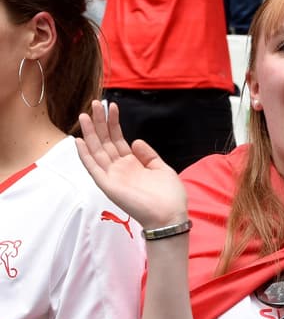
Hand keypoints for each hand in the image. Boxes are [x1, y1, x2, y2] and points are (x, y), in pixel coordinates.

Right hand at [75, 100, 187, 230]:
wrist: (170, 215)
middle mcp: (119, 168)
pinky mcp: (107, 185)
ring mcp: (112, 176)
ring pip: (96, 150)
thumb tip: (135, 141)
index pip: (118, 139)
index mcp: (132, 164)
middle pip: (105, 141)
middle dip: (99, 122)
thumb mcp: (161, 169)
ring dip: (89, 133)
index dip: (114, 123)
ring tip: (84, 115)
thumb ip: (148, 155)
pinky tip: (78, 140)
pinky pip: (93, 168)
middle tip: (94, 103)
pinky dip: (85, 155)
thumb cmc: (169, 195)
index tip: (112, 106)